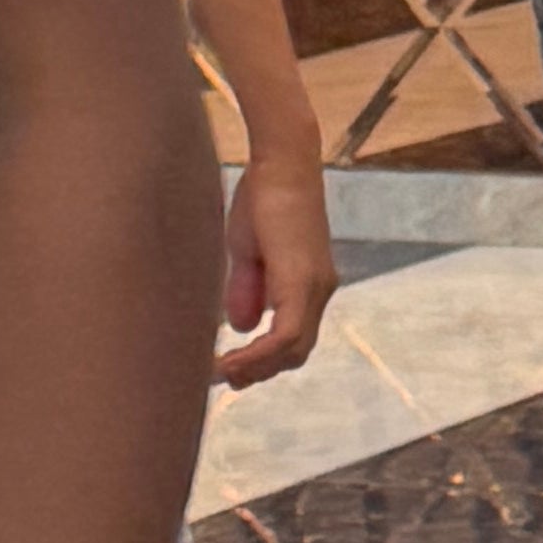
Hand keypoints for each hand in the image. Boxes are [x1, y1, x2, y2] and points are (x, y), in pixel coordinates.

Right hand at [215, 130, 335, 387]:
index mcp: (308, 285)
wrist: (280, 164)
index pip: (293, 339)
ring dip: (256, 367)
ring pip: (293, 348)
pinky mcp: (303, 280)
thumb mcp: (248, 253)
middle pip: (296, 351)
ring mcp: (315, 286)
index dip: (263, 361)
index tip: (228, 370)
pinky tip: (232, 361)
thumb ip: (248, 289)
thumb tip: (243, 326)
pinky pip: (286, 334)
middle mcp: (319, 290)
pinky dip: (260, 354)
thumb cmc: (262, 200)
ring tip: (223, 373)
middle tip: (224, 378)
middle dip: (259, 370)